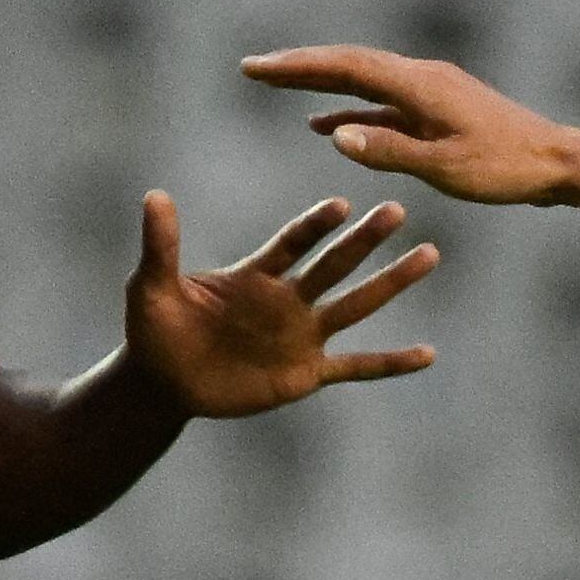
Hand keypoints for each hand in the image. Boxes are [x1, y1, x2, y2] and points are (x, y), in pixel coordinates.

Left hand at [123, 190, 435, 422]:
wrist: (163, 383)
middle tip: (399, 211)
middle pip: (335, 264)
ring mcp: (301, 336)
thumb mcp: (151, 286)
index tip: (341, 206)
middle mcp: (287, 300)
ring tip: (428, 256)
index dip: (315, 226)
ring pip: (356, 305)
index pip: (293, 243)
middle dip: (365, 240)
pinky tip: (427, 354)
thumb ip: (160, 245)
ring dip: (392, 283)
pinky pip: (357, 365)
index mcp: (255, 275)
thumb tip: (154, 196)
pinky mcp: (307, 373)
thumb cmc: (155, 330)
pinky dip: (391, 362)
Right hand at [242, 46, 579, 207]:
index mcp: (419, 85)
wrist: (558, 163)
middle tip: (252, 69)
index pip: (345, 66)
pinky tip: (325, 126)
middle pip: (347, 63)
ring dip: (319, 83)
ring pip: (362, 80)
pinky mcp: (436, 110)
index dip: (297, 67)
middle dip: (298, 67)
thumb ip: (390, 151)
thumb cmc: (507, 168)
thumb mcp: (446, 167)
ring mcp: (428, 92)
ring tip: (277, 87)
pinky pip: (381, 103)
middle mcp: (419, 78)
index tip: (256, 69)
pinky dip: (349, 109)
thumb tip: (334, 135)